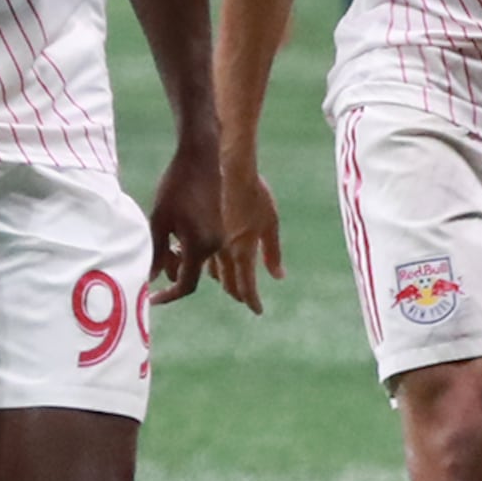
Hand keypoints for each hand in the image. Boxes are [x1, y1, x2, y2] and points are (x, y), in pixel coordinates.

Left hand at [144, 135, 221, 306]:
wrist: (200, 158)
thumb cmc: (176, 187)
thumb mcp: (159, 221)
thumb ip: (156, 252)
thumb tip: (153, 278)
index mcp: (200, 247)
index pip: (185, 284)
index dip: (168, 295)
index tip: (151, 299)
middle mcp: (215, 246)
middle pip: (191, 273)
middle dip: (170, 273)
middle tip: (150, 264)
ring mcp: (219, 236)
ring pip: (196, 260)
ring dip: (178, 259)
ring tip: (161, 242)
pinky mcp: (218, 226)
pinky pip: (202, 248)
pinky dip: (187, 248)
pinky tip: (174, 232)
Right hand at [212, 149, 283, 313]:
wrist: (226, 169)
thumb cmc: (255, 194)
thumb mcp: (270, 223)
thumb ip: (272, 252)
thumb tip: (278, 277)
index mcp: (242, 250)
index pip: (246, 286)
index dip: (252, 300)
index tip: (258, 310)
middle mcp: (225, 250)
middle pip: (230, 282)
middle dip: (238, 293)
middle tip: (245, 300)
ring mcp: (212, 240)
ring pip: (216, 270)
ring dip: (224, 280)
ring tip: (231, 285)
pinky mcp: (203, 230)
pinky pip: (207, 255)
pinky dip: (213, 264)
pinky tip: (216, 262)